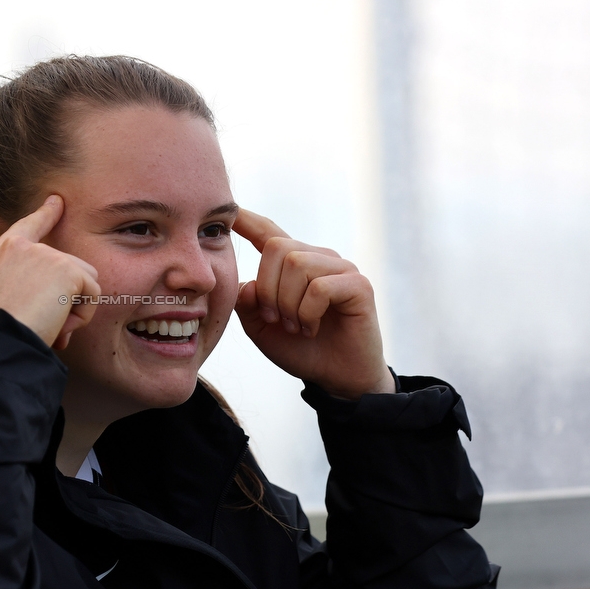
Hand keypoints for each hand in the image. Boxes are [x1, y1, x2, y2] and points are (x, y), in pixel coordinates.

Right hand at [0, 195, 100, 348]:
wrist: (0, 340)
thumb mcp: (1, 301)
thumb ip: (26, 291)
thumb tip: (60, 314)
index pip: (27, 227)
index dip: (45, 214)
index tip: (56, 201)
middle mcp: (19, 247)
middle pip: (67, 264)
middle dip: (66, 295)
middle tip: (45, 322)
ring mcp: (45, 254)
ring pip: (84, 278)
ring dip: (74, 306)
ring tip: (50, 323)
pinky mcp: (67, 268)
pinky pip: (92, 294)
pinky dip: (82, 316)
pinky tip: (59, 324)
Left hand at [233, 208, 394, 398]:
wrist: (336, 377)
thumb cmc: (301, 349)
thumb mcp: (262, 328)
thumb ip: (246, 304)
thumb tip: (246, 284)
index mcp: (292, 264)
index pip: (268, 233)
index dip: (248, 221)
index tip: (231, 211)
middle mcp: (318, 258)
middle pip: (277, 247)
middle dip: (268, 288)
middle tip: (276, 319)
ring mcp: (341, 269)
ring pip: (297, 264)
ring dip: (288, 303)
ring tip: (296, 326)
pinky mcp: (358, 285)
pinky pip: (319, 287)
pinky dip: (307, 313)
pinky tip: (312, 328)